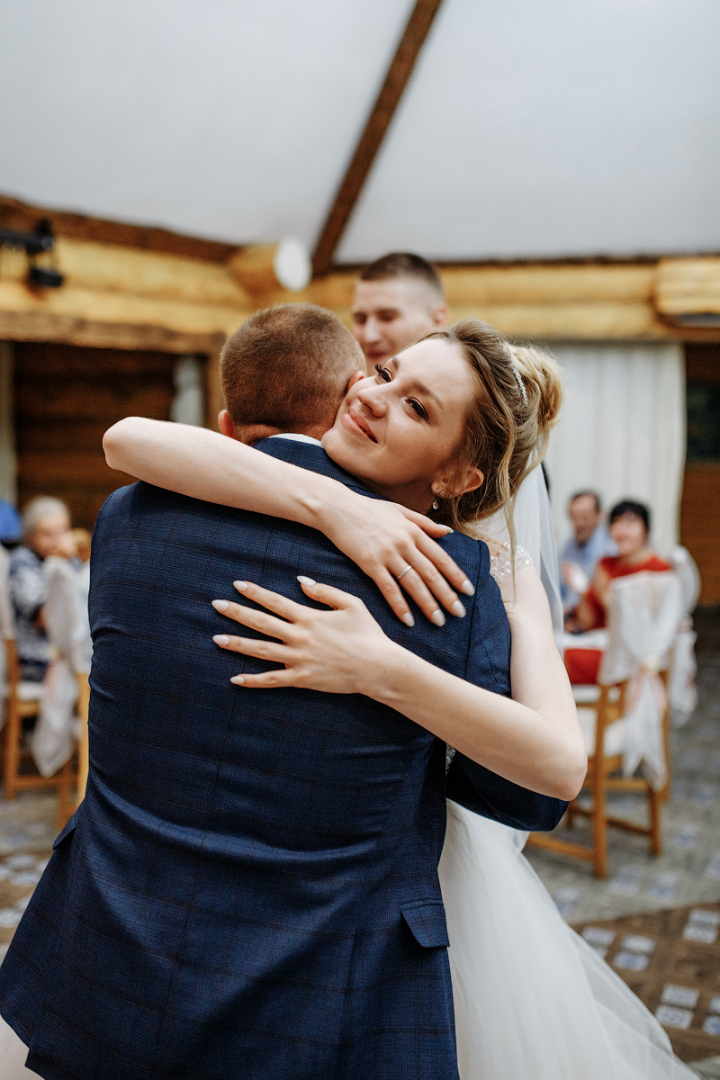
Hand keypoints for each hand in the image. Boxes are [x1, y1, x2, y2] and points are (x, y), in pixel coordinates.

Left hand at [211, 579, 397, 693]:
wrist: (377, 666)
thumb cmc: (368, 633)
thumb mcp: (351, 603)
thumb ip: (324, 591)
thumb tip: (300, 582)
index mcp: (309, 617)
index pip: (275, 601)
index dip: (255, 592)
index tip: (236, 584)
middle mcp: (299, 637)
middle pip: (261, 623)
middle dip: (237, 612)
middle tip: (216, 605)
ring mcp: (298, 659)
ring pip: (260, 650)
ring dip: (237, 643)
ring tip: (216, 638)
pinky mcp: (302, 679)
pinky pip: (272, 680)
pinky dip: (252, 680)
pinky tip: (234, 678)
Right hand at [317, 488, 473, 627]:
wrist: (337, 508)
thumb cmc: (368, 509)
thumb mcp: (400, 511)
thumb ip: (424, 523)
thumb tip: (448, 532)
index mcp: (414, 531)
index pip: (441, 558)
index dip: (456, 576)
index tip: (468, 591)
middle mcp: (405, 543)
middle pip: (431, 574)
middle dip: (447, 595)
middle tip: (459, 613)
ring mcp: (387, 554)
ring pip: (413, 584)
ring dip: (428, 604)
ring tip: (439, 621)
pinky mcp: (370, 564)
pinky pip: (388, 589)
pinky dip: (399, 605)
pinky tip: (408, 620)